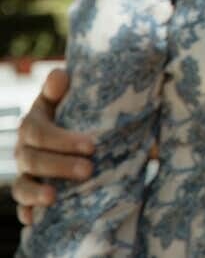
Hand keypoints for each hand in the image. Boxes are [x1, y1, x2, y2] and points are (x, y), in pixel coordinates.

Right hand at [11, 67, 94, 224]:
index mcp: (34, 124)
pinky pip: (22, 205)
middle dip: (59, 166)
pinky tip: (34, 220)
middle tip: (88, 169)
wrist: (77, 128)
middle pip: (32, 159)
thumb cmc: (77, 111)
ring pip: (21, 185)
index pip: (38, 131)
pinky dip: (27, 212)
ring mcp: (25, 172)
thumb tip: (59, 76)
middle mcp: (24, 149)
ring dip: (36, 192)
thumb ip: (63, 88)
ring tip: (54, 197)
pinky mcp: (30, 192)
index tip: (91, 145)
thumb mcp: (72, 97)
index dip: (62, 139)